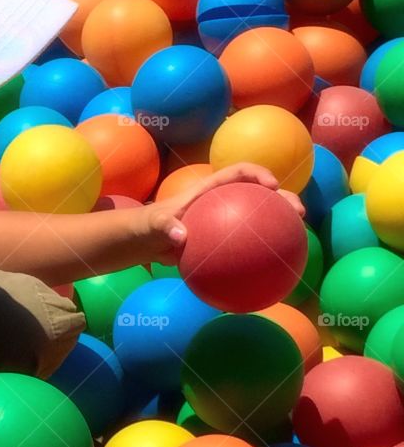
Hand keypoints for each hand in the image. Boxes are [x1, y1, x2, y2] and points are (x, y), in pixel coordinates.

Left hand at [141, 162, 305, 264]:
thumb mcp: (152, 225)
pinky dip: (260, 256)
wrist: (147, 242)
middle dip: (283, 199)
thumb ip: (163, 226)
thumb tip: (179, 236)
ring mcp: (227, 222)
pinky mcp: (226, 241)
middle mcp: (223, 202)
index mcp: (208, 190)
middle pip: (259, 195)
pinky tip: (271, 273)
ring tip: (298, 238)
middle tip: (298, 211)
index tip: (271, 185)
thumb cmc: (149, 226)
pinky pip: (247, 246)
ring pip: (259, 219)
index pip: (237, 173)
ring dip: (280, 226)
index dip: (257, 174)